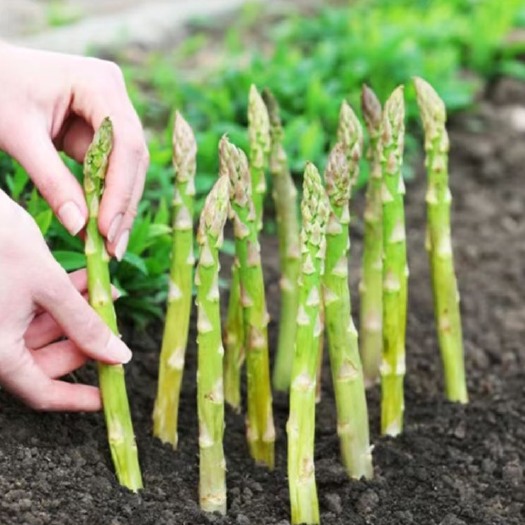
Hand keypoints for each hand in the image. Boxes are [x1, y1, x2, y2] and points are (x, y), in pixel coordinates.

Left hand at [0, 42, 148, 259]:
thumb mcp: (19, 136)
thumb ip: (52, 181)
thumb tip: (81, 228)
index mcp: (98, 82)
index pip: (125, 143)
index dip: (120, 189)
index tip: (108, 229)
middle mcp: (114, 95)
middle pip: (133, 158)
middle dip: (123, 204)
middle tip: (114, 247)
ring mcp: (111, 111)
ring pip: (127, 167)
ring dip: (118, 205)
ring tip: (110, 244)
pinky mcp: (102, 130)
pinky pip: (111, 168)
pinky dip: (105, 197)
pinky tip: (100, 225)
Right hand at [0, 191, 131, 410]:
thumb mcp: (48, 286)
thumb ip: (84, 325)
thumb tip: (118, 356)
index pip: (42, 392)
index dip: (78, 398)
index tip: (107, 396)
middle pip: (46, 361)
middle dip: (85, 343)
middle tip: (114, 328)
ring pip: (42, 332)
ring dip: (77, 316)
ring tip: (106, 293)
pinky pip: (31, 312)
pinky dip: (58, 301)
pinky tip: (83, 280)